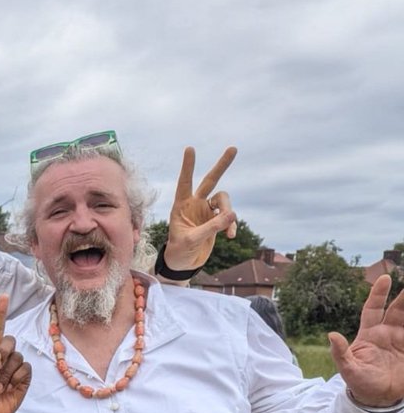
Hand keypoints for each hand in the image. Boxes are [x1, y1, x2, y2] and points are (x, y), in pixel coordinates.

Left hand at [0, 295, 30, 412]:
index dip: (0, 313)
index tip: (3, 296)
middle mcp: (5, 356)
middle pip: (10, 340)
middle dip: (3, 351)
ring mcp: (15, 366)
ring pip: (17, 357)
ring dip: (5, 374)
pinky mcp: (25, 377)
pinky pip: (25, 369)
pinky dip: (15, 379)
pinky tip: (8, 388)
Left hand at [163, 146, 238, 270]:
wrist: (183, 263)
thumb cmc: (179, 251)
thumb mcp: (192, 240)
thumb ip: (210, 227)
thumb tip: (232, 215)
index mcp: (181, 206)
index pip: (184, 182)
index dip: (188, 166)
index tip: (190, 148)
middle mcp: (194, 204)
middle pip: (210, 181)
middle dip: (221, 165)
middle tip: (233, 148)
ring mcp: (206, 211)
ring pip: (224, 200)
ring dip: (229, 212)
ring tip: (229, 229)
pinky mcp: (216, 219)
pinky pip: (229, 216)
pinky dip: (231, 224)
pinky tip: (231, 236)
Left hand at [329, 274, 403, 407]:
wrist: (377, 399)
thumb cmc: (359, 382)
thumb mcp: (347, 369)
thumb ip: (340, 352)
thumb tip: (331, 334)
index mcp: (370, 334)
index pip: (373, 309)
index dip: (378, 294)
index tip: (384, 278)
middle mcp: (387, 333)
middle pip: (398, 310)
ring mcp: (402, 340)